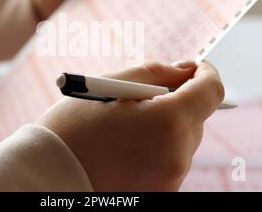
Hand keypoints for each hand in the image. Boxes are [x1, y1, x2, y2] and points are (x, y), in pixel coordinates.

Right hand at [37, 61, 224, 190]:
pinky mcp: (162, 193)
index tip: (193, 68)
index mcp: (168, 122)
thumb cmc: (74, 126)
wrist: (49, 174)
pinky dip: (158, 148)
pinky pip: (171, 160)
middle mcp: (178, 155)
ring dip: (165, 126)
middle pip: (196, 117)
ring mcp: (171, 179)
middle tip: (141, 98)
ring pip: (183, 139)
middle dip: (177, 101)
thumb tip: (186, 70)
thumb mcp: (111, 84)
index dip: (205, 74)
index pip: (212, 91)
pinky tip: (127, 147)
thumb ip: (157, 72)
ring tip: (125, 127)